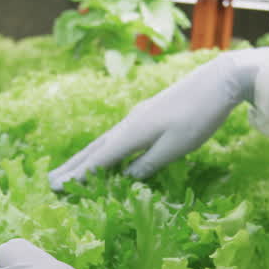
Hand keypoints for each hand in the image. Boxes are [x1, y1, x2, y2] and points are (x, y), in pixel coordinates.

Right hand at [48, 48, 264, 189]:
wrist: (217, 81)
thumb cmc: (199, 116)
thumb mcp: (175, 148)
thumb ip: (148, 164)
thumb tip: (125, 177)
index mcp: (132, 133)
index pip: (99, 159)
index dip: (78, 175)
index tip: (57, 187)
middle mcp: (129, 124)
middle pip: (94, 148)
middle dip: (73, 166)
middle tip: (51, 181)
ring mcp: (136, 117)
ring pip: (104, 142)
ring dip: (85, 158)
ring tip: (69, 170)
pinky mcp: (146, 115)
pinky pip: (117, 137)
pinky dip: (103, 150)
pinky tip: (104, 155)